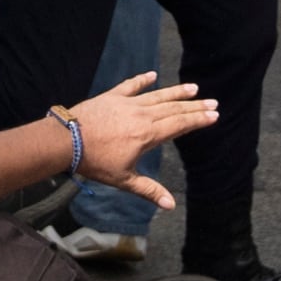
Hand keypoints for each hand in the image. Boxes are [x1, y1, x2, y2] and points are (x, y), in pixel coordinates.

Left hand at [69, 72, 218, 208]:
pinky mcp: (112, 97)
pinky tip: (153, 75)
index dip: (198, 120)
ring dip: (176, 92)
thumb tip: (170, 205)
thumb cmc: (95, 162)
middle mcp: (142, 115)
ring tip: (193, 88)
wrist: (67, 140)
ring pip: (157, 95)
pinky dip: (142, 80)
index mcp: (148, 134)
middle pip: (173, 108)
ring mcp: (127, 103)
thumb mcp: (123, 180)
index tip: (214, 115)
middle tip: (212, 102)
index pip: (179, 124)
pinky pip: (131, 86)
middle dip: (194, 106)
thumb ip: (149, 190)